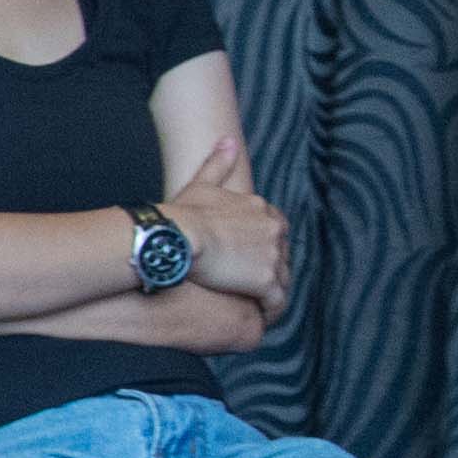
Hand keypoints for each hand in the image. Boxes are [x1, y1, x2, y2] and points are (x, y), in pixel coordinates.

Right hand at [163, 136, 289, 308]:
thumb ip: (218, 163)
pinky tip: (259, 318)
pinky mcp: (266, 282)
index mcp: (262, 209)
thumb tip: (228, 140)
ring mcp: (273, 257)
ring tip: (256, 306)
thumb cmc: (182, 213)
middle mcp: (274, 231)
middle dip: (268, 270)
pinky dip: (270, 312)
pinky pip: (276, 303)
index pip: (274, 231)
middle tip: (249, 286)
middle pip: (281, 256)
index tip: (245, 259)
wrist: (176, 236)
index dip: (261, 247)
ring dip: (271, 293)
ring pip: (281, 280)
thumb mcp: (202, 184)